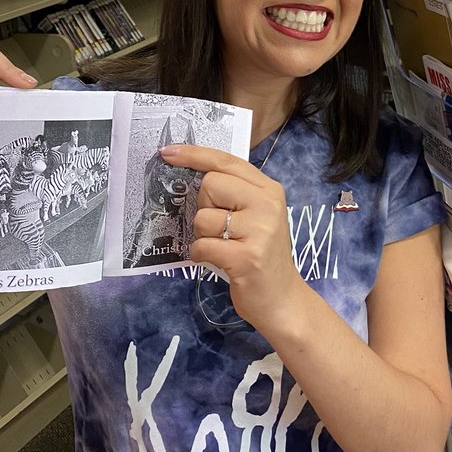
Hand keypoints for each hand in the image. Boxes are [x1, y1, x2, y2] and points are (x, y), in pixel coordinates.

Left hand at [159, 143, 304, 332]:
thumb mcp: (256, 216)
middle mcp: (267, 204)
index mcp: (268, 189)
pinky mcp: (246, 257)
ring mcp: (259, 230)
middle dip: (204, 206)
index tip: (169, 152)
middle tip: (222, 228)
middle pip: (210, 184)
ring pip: (203, 217)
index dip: (195, 154)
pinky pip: (202, 245)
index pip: (226, 161)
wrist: (282, 299)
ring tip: (224, 247)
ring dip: (203, 235)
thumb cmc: (261, 254)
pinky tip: (218, 262)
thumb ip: (234, 193)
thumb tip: (192, 173)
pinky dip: (201, 255)